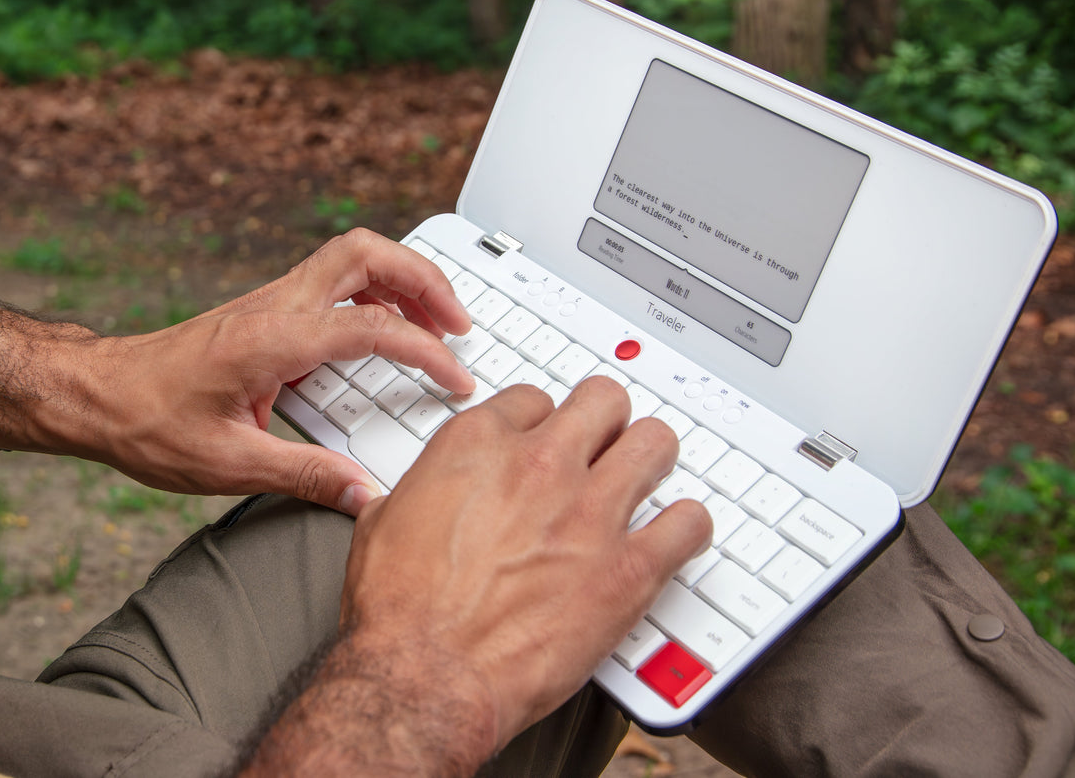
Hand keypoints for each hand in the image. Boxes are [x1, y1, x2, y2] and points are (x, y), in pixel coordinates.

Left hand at [49, 228, 473, 513]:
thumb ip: (304, 477)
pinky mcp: (263, 313)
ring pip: (349, 257)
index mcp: (272, 340)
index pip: (372, 327)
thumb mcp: (227, 465)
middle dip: (424, 278)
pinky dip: (371, 293)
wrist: (96, 396)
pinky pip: (331, 280)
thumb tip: (363, 495)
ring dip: (401, 278)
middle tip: (460, 323)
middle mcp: (274, 308)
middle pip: (366, 253)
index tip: (456, 379)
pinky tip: (382, 330)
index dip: (426, 351)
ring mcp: (268, 303)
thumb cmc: (146, 423)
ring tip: (435, 322)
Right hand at [339, 377, 712, 754]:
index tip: (547, 440)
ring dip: (652, 458)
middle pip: (603, 401)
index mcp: (478, 445)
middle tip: (605, 443)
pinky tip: (674, 536)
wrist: (426, 676)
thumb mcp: (385, 521)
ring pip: (656, 443)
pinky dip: (687, 527)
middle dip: (605, 421)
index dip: (543, 421)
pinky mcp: (630, 568)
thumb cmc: (400, 614)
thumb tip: (429, 491)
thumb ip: (423, 490)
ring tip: (648, 476)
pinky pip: (689, 523)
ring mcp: (590, 513)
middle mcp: (540, 465)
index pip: (535, 399)